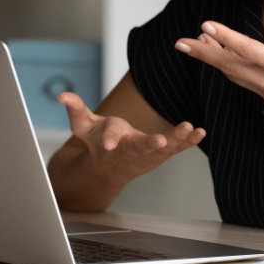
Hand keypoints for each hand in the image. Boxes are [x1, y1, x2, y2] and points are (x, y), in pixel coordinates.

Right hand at [56, 92, 204, 184]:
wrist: (110, 168)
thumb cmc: (97, 143)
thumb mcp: (83, 126)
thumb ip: (75, 109)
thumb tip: (62, 95)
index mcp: (111, 142)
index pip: (110, 139)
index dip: (110, 140)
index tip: (110, 144)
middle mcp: (131, 150)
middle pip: (141, 146)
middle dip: (151, 144)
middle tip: (161, 141)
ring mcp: (149, 153)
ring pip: (164, 148)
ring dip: (178, 139)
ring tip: (190, 128)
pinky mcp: (162, 152)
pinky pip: (177, 147)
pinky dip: (188, 140)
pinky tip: (200, 132)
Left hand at [174, 2, 263, 127]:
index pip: (247, 49)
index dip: (224, 37)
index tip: (205, 26)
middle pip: (229, 66)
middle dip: (203, 54)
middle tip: (180, 43)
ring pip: (234, 75)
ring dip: (214, 60)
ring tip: (197, 45)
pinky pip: (245, 82)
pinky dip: (230, 68)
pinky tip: (225, 59)